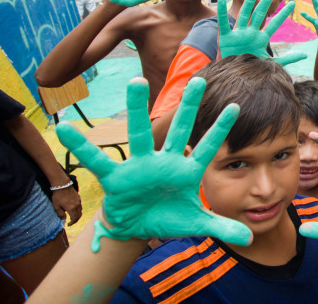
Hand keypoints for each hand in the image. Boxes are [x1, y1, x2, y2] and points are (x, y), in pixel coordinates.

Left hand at [51, 186, 81, 225]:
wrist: (62, 185)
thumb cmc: (58, 196)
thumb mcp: (56, 207)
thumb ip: (61, 214)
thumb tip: (64, 220)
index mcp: (71, 208)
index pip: (75, 218)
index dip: (72, 223)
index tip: (68, 224)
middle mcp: (77, 205)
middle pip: (79, 215)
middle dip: (75, 220)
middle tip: (71, 222)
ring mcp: (79, 201)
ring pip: (80, 211)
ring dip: (77, 215)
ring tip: (72, 216)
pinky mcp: (79, 198)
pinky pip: (80, 206)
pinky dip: (78, 210)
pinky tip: (73, 209)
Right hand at [56, 77, 252, 251]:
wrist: (139, 228)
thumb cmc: (169, 218)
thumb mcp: (197, 224)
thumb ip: (222, 227)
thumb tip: (251, 236)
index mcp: (186, 171)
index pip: (207, 146)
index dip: (220, 128)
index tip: (236, 105)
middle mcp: (164, 161)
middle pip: (178, 130)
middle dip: (189, 107)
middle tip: (198, 80)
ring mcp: (140, 166)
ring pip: (139, 134)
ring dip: (137, 109)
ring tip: (136, 82)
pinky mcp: (116, 177)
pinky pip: (97, 161)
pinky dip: (83, 146)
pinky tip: (66, 129)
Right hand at [217, 0, 306, 65]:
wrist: (235, 77)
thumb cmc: (252, 69)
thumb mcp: (271, 63)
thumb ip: (288, 59)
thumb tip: (305, 55)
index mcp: (262, 38)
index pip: (275, 23)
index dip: (283, 14)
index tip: (292, 4)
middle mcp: (251, 33)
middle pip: (260, 13)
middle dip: (267, 0)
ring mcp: (239, 33)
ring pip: (245, 14)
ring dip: (249, 1)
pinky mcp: (226, 38)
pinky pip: (223, 24)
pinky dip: (221, 13)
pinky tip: (221, 0)